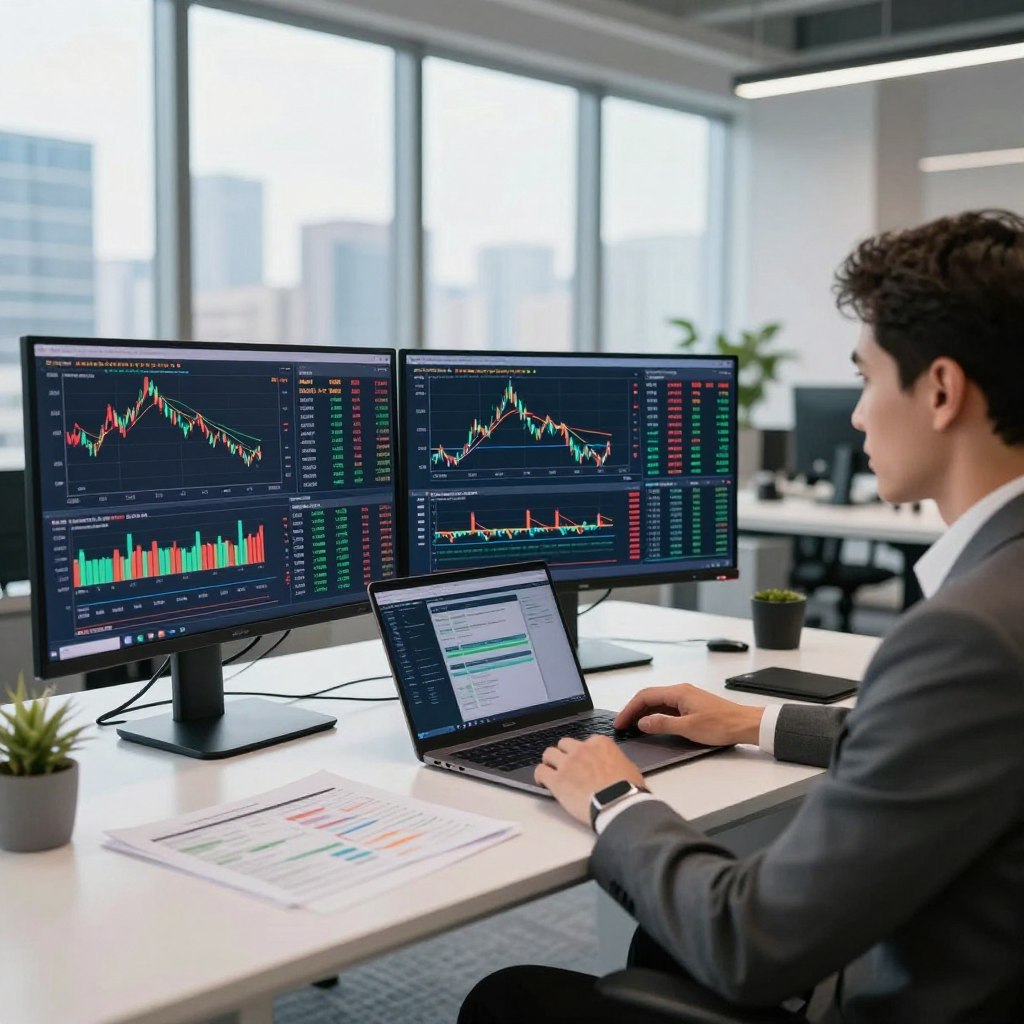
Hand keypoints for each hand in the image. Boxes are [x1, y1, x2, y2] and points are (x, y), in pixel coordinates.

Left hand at [534, 736, 644, 825]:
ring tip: (551, 771)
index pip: (586, 742)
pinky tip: (543, 781)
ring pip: (549, 753)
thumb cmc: (628, 789)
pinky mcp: (557, 780)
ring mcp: (567, 763)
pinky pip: (540, 771)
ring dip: (550, 762)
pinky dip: (540, 775)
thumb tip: (614, 765)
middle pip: (564, 744)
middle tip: (566, 765)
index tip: (584, 762)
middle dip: (564, 753)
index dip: (584, 753)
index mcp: (600, 743)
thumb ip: (616, 760)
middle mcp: (581, 749)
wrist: (617, 803)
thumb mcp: (629, 767)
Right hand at [614, 684, 763, 747]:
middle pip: (649, 697)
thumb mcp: (688, 728)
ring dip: (643, 713)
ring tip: (632, 726)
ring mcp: (686, 698)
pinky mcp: (691, 706)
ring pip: (658, 703)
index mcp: (678, 692)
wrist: (745, 724)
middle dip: (633, 710)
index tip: (620, 722)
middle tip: (622, 725)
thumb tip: (642, 722)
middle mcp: (681, 691)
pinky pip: (667, 707)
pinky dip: (655, 715)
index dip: (629, 709)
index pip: (645, 696)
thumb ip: (662, 724)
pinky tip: (652, 725)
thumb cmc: (722, 724)